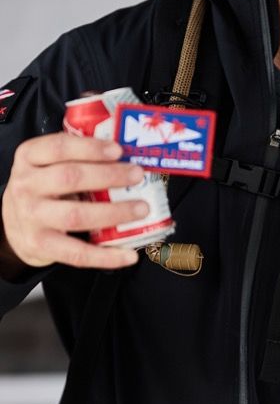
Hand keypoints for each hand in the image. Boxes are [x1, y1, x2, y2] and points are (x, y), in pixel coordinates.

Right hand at [2, 133, 146, 269]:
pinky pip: (77, 253)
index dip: (90, 148)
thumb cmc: (44, 187)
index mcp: (30, 157)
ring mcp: (31, 217)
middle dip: (109, 175)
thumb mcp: (49, 164)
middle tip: (137, 175)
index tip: (118, 150)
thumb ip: (80, 157)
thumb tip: (132, 155)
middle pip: (70, 177)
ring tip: (142, 208)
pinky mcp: (40, 245)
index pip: (58, 147)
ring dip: (114, 212)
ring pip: (76, 215)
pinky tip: (129, 255)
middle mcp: (26, 186)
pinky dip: (106, 256)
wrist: (14, 225)